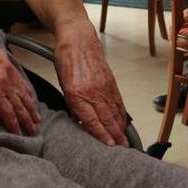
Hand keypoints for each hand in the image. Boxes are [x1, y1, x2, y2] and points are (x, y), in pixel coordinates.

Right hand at [0, 43, 39, 134]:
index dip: (26, 93)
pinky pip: (8, 113)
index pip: (19, 80)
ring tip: (31, 128)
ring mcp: (2, 84)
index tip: (30, 101)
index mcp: (3, 61)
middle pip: (22, 94)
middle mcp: (6, 72)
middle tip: (36, 118)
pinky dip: (14, 123)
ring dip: (26, 119)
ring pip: (19, 105)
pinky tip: (17, 131)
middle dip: (31, 108)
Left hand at [54, 28, 127, 145]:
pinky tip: (124, 122)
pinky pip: (118, 101)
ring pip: (114, 111)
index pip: (91, 120)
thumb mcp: (62, 83)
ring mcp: (104, 86)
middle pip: (106, 119)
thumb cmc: (66, 59)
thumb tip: (79, 121)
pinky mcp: (111, 81)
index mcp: (77, 93)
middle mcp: (92, 92)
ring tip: (125, 141)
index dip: (101, 135)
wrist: (78, 38)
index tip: (109, 146)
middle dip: (115, 136)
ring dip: (120, 128)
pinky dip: (122, 114)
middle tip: (122, 150)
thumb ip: (72, 104)